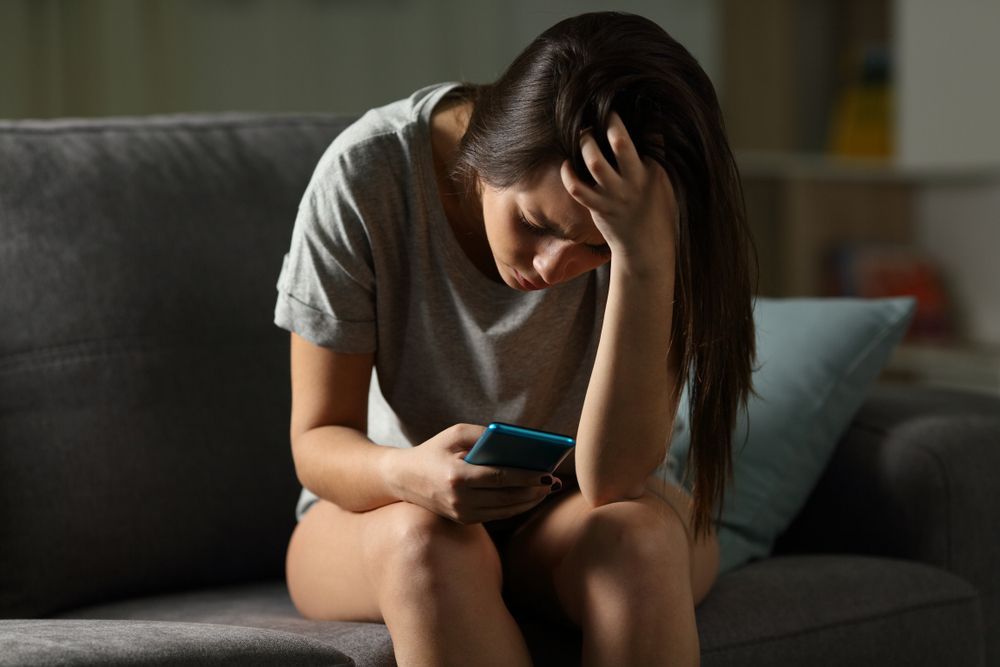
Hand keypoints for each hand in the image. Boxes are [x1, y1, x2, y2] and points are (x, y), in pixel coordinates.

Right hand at [396, 424, 559, 524]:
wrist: (403, 478)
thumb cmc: (434, 450)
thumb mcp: (456, 433)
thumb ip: (486, 435)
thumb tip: (519, 443)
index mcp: (457, 476)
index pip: (501, 478)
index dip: (527, 477)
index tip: (548, 472)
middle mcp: (460, 500)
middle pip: (508, 497)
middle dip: (535, 490)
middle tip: (555, 481)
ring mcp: (461, 514)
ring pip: (506, 510)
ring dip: (529, 501)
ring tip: (547, 489)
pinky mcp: (464, 520)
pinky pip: (497, 515)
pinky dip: (516, 506)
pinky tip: (530, 496)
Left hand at [560, 110, 678, 269]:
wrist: (646, 247)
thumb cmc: (656, 212)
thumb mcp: (663, 184)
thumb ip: (654, 159)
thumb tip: (647, 129)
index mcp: (653, 172)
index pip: (652, 137)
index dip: (644, 117)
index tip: (634, 102)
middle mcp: (634, 181)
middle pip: (620, 144)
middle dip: (609, 123)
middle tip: (602, 113)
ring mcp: (614, 195)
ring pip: (595, 162)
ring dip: (586, 143)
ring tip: (584, 134)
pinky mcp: (598, 207)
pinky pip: (577, 188)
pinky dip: (568, 173)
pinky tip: (567, 164)